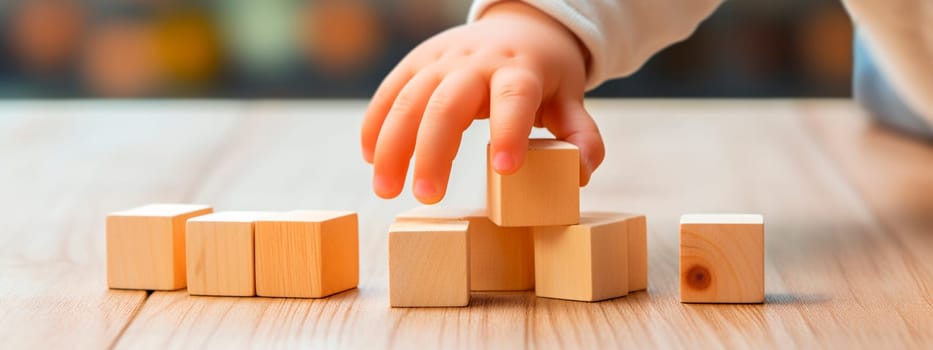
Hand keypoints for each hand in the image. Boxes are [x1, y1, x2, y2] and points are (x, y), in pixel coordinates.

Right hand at [361, 1, 604, 203]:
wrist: (518, 27)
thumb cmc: (544, 75)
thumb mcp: (570, 99)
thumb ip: (580, 136)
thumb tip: (579, 174)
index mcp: (520, 70)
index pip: (515, 97)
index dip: (510, 131)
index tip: (505, 170)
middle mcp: (477, 61)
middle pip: (449, 103)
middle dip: (434, 151)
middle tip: (428, 197)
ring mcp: (442, 59)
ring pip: (410, 99)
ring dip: (392, 145)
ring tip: (386, 189)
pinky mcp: (418, 61)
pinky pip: (390, 91)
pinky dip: (375, 124)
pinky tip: (369, 158)